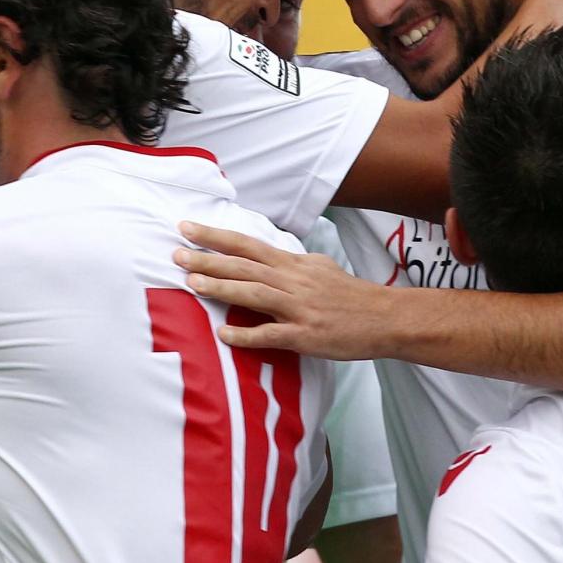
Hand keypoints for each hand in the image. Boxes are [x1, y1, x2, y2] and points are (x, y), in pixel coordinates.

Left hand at [173, 222, 392, 360]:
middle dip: (208, 259)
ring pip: (254, 293)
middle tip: (176, 253)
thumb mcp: (321, 269)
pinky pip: (271, 334)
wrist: (385, 318)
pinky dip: (246, 334)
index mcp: (294, 264)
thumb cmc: (352, 296)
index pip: (249, 245)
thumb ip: (292, 265)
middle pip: (244, 266)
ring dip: (221, 288)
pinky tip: (224, 335)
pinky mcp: (306, 335)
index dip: (217, 236)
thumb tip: (272, 260)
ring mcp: (299, 308)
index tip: (188, 227)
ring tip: (191, 284)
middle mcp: (293, 281)